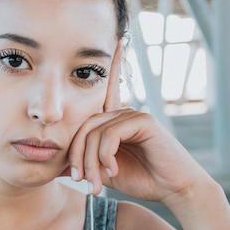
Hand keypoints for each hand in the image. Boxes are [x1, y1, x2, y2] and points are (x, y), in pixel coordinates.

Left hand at [67, 44, 212, 205]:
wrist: (172, 190)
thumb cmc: (141, 180)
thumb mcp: (103, 172)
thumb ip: (84, 163)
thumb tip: (56, 167)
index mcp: (113, 121)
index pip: (103, 92)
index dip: (109, 65)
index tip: (117, 40)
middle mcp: (121, 113)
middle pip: (83, 125)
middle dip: (77, 155)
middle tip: (80, 180)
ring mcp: (133, 114)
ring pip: (94, 132)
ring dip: (90, 162)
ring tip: (96, 183)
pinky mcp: (143, 121)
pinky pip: (110, 134)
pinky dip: (105, 156)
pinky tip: (113, 170)